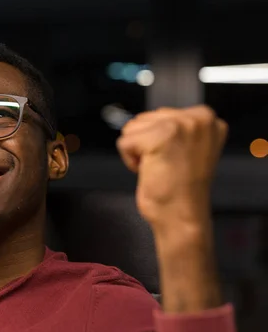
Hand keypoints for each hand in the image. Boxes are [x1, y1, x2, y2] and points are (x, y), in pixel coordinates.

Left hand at [117, 106, 226, 311]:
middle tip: (166, 165)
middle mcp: (198, 117)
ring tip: (160, 167)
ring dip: (138, 151)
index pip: (159, 115)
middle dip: (146, 144)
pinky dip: (129, 160)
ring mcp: (180, 125)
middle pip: (143, 119)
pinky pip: (124, 142)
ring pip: (132, 128)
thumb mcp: (185, 148)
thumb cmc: (180, 189)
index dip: (157, 140)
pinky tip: (150, 171)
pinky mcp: (159, 137)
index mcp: (207, 118)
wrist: (182, 217)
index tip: (174, 159)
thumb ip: (174, 129)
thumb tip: (143, 118)